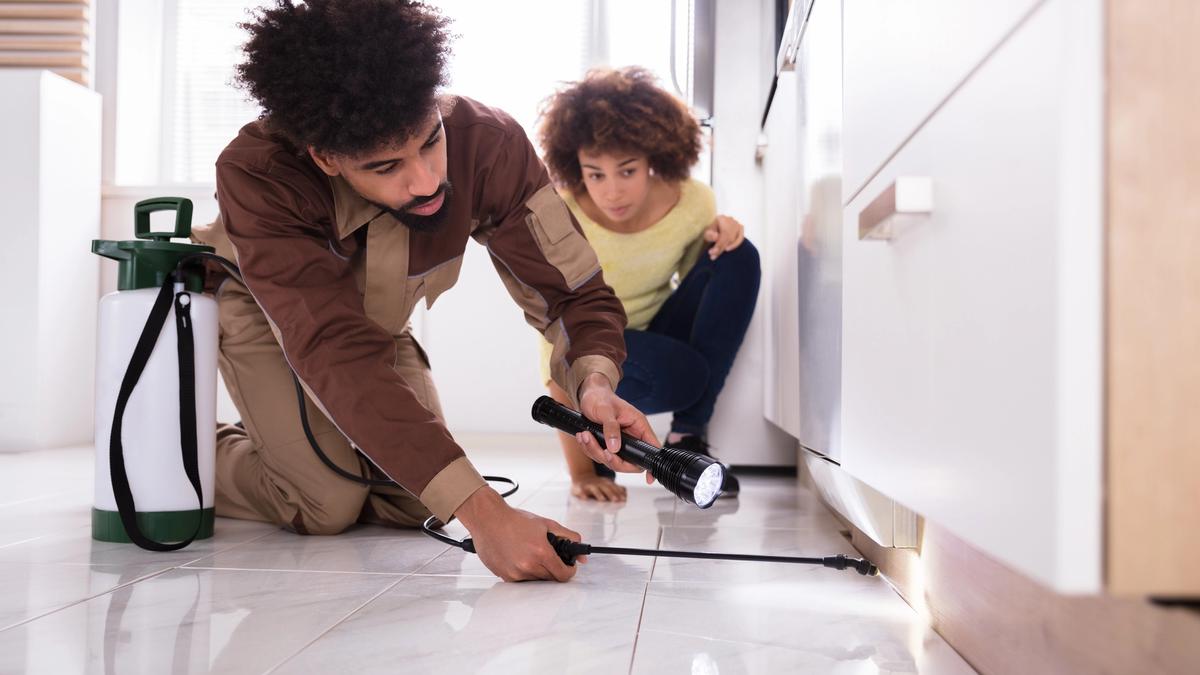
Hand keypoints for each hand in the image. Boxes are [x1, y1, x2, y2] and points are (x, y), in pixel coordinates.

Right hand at [455, 487, 585, 581]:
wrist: (488, 518)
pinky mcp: (505, 576)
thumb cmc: (514, 520)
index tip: (568, 567)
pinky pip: (522, 581)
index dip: (569, 571)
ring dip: (538, 571)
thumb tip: (583, 556)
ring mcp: (515, 573)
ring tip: (531, 553)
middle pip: (551, 579)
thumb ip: (569, 538)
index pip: (563, 575)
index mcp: (541, 552)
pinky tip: (519, 557)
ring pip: (536, 580)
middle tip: (548, 556)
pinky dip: (524, 572)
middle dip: (553, 568)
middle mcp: (528, 565)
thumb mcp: (547, 524)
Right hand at [570, 472, 627, 501]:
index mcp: (606, 483)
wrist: (582, 478)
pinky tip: (584, 499)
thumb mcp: (607, 486)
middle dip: (611, 494)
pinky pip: (581, 491)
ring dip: (599, 494)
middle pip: (605, 488)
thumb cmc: (598, 486)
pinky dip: (582, 494)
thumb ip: (616, 490)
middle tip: (616, 500)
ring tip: (602, 500)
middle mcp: (598, 483)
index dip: (619, 493)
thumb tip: (626, 496)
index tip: (624, 499)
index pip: (614, 488)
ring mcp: (589, 485)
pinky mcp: (580, 487)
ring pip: (594, 489)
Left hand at [576, 373, 658, 483]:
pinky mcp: (607, 444)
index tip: (649, 478)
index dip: (650, 465)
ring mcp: (619, 442)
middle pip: (629, 462)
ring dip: (595, 451)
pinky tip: (583, 437)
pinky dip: (589, 449)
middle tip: (602, 451)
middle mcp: (631, 436)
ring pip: (611, 460)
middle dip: (613, 460)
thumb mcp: (607, 410)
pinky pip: (599, 455)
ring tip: (585, 436)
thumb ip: (612, 428)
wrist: (588, 394)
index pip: (651, 449)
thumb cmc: (601, 397)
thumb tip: (615, 448)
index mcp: (638, 426)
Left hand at [703, 214, 745, 259]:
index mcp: (722, 218)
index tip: (711, 253)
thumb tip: (716, 237)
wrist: (715, 227)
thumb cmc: (711, 231)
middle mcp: (731, 220)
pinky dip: (735, 245)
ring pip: (734, 238)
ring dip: (726, 248)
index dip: (718, 245)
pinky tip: (727, 249)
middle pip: (728, 237)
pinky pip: (740, 238)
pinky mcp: (741, 228)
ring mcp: (737, 224)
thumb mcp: (707, 233)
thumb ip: (710, 235)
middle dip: (720, 248)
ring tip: (717, 254)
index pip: (723, 234)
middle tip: (713, 257)